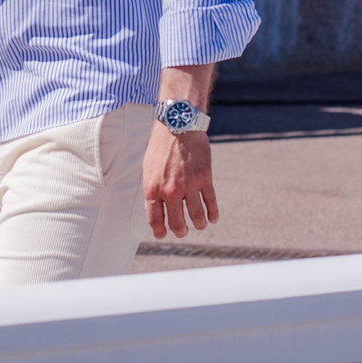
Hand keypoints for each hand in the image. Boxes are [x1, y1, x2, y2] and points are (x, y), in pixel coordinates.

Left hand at [142, 124, 216, 238]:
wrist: (178, 126)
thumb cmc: (161, 147)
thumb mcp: (148, 169)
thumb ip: (152, 189)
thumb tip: (153, 208)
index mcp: (153, 189)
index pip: (155, 219)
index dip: (159, 231)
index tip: (163, 235)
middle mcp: (170, 191)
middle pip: (177, 222)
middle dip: (180, 231)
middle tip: (182, 231)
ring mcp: (189, 186)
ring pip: (196, 216)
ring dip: (198, 224)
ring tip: (199, 225)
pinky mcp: (205, 178)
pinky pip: (210, 202)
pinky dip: (213, 214)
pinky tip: (213, 218)